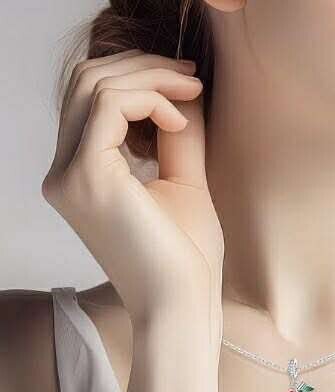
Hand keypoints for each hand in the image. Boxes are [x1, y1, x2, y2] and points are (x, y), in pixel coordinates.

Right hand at [42, 50, 224, 329]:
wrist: (184, 304)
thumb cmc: (186, 255)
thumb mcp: (182, 181)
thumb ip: (175, 133)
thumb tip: (180, 88)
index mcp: (82, 175)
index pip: (92, 101)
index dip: (140, 79)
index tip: (188, 85)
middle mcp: (64, 173)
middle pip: (86, 82)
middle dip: (144, 68)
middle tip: (192, 76)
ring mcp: (69, 175)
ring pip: (94, 85)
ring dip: (150, 78)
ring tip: (193, 92)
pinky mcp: (87, 177)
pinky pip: (108, 105)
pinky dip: (148, 99)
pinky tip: (179, 122)